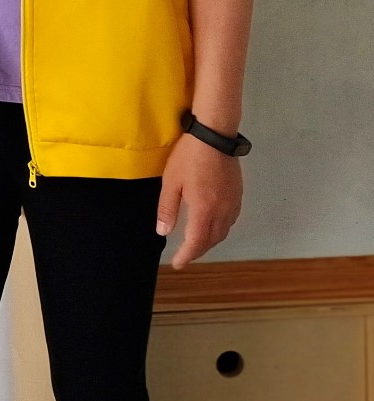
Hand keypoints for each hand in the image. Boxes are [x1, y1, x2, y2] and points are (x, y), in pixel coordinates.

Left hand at [157, 133, 242, 268]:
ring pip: (223, 232)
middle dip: (198, 251)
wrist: (214, 137)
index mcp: (204, 209)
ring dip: (210, 241)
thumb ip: (167, 208)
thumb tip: (163, 232)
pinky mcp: (237, 195)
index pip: (196, 241)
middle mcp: (222, 211)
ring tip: (197, 244)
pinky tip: (212, 226)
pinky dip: (220, 229)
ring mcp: (233, 203)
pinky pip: (230, 221)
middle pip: (212, 240)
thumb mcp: (171, 182)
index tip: (178, 264)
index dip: (187, 255)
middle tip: (185, 256)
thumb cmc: (189, 157)